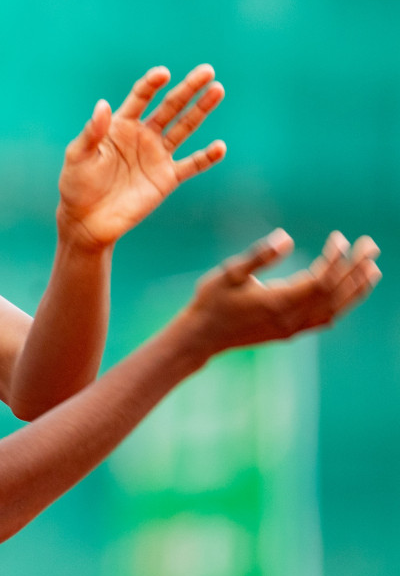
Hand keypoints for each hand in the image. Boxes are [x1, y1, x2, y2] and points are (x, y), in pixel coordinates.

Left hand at [57, 65, 226, 249]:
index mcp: (120, 125)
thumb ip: (91, 132)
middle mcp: (143, 135)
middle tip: (207, 71)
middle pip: (170, 106)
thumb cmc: (76, 185)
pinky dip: (207, 157)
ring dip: (201, 110)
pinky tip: (219, 147)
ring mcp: (157, 155)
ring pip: (185, 127)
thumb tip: (103, 104)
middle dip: (188, 89)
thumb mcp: (78, 156)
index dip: (151, 84)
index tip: (163, 74)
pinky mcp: (167, 178)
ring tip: (218, 90)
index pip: (140, 97)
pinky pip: (192, 165)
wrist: (87, 220)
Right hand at [184, 229, 379, 356]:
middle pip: (336, 292)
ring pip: (335, 308)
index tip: (340, 237)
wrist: (202, 337)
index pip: (322, 278)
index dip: (336, 258)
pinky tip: (347, 297)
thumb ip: (259, 256)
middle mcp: (292, 318)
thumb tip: (286, 238)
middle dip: (356, 268)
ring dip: (356, 289)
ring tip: (373, 271)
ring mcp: (293, 328)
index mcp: (279, 301)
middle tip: (372, 246)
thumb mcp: (230, 273)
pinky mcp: (289, 333)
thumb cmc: (212, 301)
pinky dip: (341, 306)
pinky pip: (325, 319)